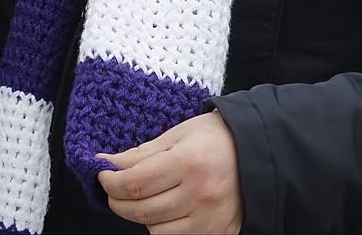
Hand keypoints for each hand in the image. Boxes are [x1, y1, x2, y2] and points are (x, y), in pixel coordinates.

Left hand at [97, 111, 243, 233]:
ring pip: (156, 231)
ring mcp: (210, 219)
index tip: (102, 175)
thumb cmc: (216, 138)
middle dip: (117, 201)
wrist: (259, 153)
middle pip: (141, 210)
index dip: (110, 182)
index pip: (134, 183)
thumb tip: (106, 163)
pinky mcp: (218, 234)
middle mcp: (201, 195)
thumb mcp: (176, 135)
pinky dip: (163, 228)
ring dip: (141, 215)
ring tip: (143, 197)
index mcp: (189, 163)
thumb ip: (140, 154)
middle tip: (112, 190)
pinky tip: (164, 210)